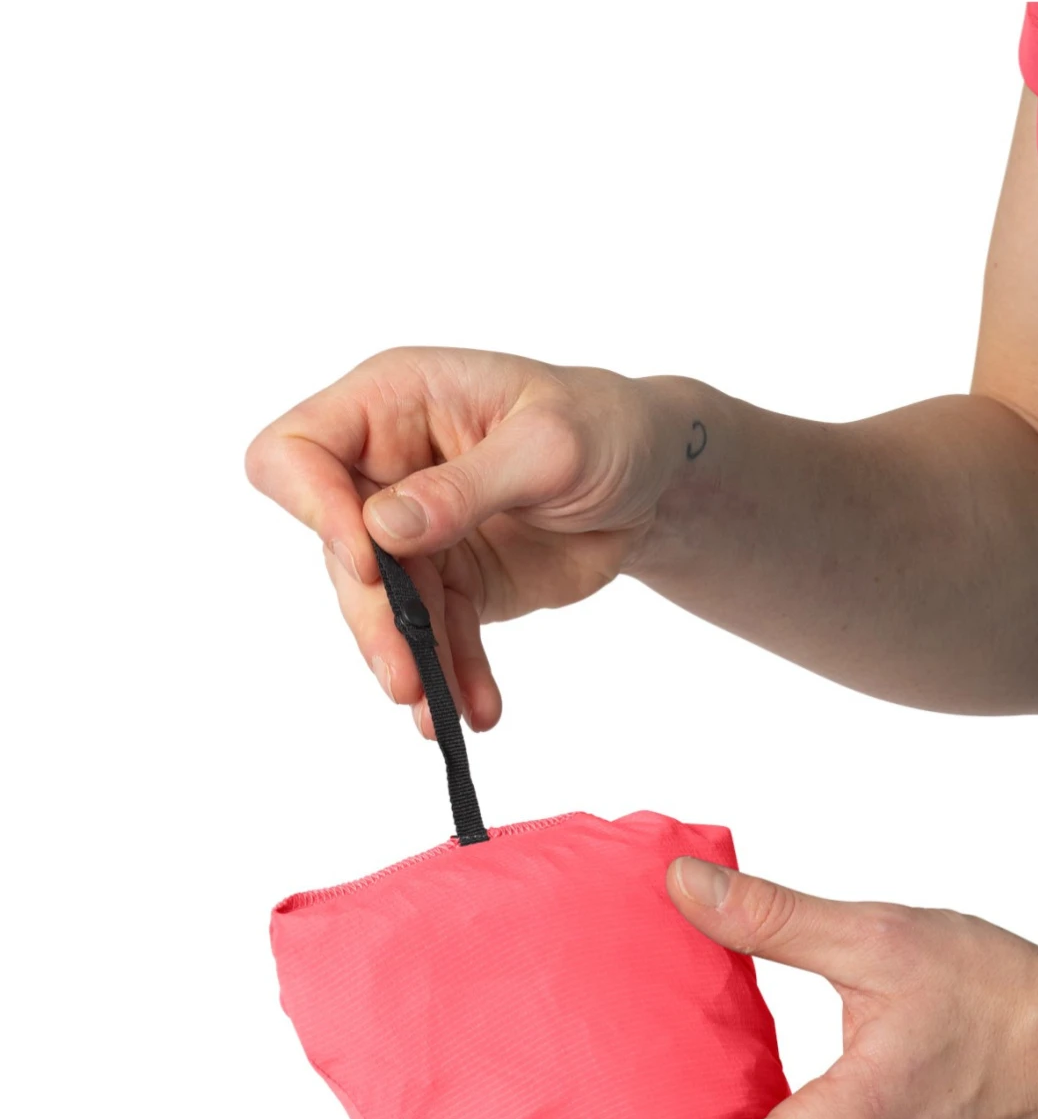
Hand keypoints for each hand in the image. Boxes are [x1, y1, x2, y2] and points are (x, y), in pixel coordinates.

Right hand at [245, 347, 687, 735]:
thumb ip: (467, 486)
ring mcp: (417, 533)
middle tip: (404, 677)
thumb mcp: (552, 446)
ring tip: (439, 715)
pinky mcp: (454, 583)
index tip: (367, 561)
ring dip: (411, 662)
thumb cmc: (607, 427)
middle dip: (372, 617)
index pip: (300, 451)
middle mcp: (388, 468)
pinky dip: (456, 678)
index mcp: (394, 403)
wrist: (655, 481)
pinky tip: (477, 712)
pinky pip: (439, 638)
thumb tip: (383, 527)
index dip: (314, 507)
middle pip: (339, 549)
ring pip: (384, 608)